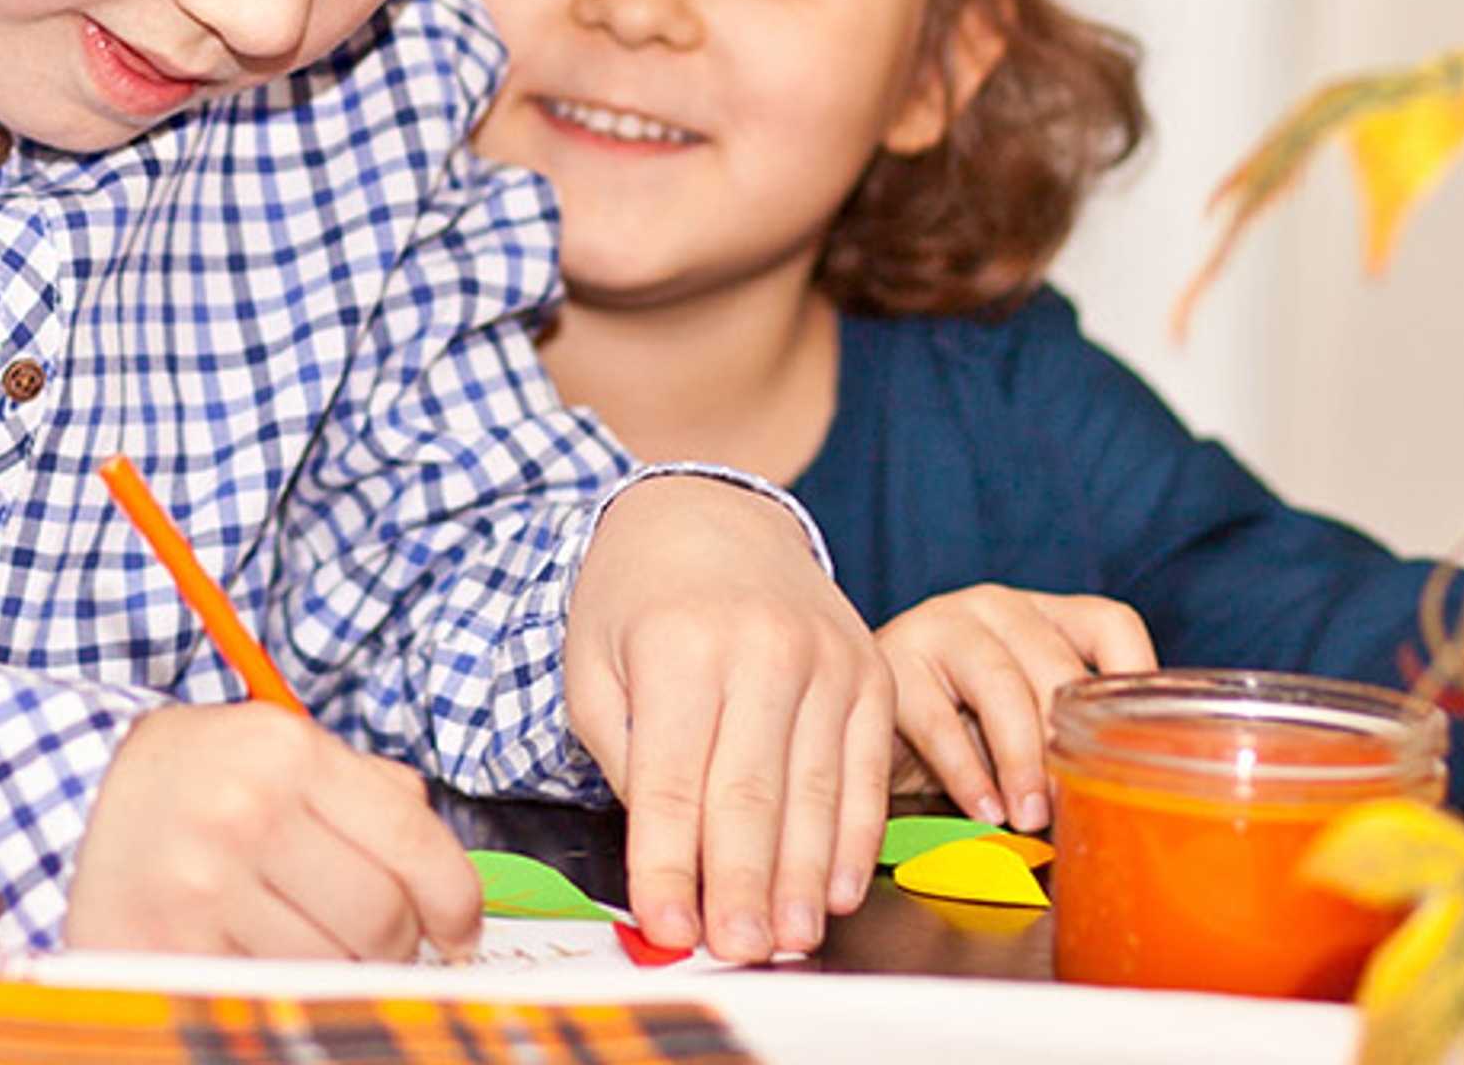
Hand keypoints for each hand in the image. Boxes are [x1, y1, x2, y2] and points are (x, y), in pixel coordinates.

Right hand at [68, 702, 482, 958]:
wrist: (69, 798)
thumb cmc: (191, 779)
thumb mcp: (276, 750)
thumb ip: (367, 793)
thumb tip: (446, 880)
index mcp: (284, 751)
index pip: (411, 838)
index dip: (453, 900)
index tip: (457, 931)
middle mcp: (243, 813)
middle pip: (381, 921)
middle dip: (392, 944)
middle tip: (371, 939)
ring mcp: (200, 887)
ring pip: (330, 970)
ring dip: (334, 970)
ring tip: (299, 939)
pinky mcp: (167, 951)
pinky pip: (266, 995)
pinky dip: (277, 989)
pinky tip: (258, 958)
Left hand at [564, 475, 892, 963]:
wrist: (708, 514)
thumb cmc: (634, 602)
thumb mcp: (593, 665)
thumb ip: (625, 759)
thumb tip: (667, 859)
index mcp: (678, 646)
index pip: (674, 781)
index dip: (671, 864)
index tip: (669, 926)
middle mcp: (760, 648)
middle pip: (751, 793)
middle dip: (743, 884)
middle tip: (739, 949)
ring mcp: (826, 658)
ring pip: (817, 790)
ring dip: (803, 877)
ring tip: (789, 939)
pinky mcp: (869, 671)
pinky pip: (868, 768)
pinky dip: (855, 837)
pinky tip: (837, 888)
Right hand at [874, 586, 1153, 832]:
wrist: (854, 709)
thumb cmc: (956, 727)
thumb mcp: (1017, 722)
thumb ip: (1061, 739)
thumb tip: (1122, 801)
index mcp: (1041, 616)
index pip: (1109, 625)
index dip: (1135, 680)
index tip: (1140, 743)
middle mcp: (996, 608)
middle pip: (1055, 664)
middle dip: (1070, 743)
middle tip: (1074, 804)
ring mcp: (942, 625)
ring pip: (1001, 684)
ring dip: (1022, 760)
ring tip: (1029, 816)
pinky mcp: (891, 660)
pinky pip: (937, 720)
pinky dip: (965, 773)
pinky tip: (982, 807)